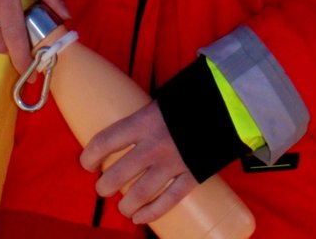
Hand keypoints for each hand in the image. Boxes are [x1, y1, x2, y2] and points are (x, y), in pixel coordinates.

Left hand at [80, 100, 196, 225]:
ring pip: (139, 194)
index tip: (87, 162)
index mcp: (144, 121)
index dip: (90, 156)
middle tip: (104, 187)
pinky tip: (139, 218)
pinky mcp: (190, 175)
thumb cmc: (191, 97)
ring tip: (122, 206)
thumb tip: (129, 129)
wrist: (228, 102)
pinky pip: (167, 201)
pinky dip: (151, 213)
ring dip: (125, 205)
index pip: (105, 141)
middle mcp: (153, 145)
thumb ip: (145, 117)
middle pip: (117, 175)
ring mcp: (172, 163)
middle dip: (105, 186)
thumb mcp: (162, 101)